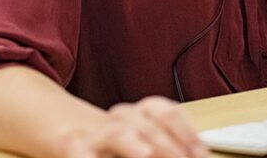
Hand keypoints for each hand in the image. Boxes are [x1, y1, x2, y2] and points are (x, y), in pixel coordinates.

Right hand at [63, 96, 207, 157]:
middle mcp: (121, 118)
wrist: (65, 130)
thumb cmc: (113, 143)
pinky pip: (84, 155)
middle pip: (149, 127)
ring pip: (118, 134)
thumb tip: (197, 157)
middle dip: (168, 149)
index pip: (168, 115)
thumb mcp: (141, 137)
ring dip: (133, 145)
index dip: (187, 134)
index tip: (201, 155)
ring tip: (146, 154)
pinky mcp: (73, 147)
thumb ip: (167, 147)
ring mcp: (97, 133)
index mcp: (141, 112)